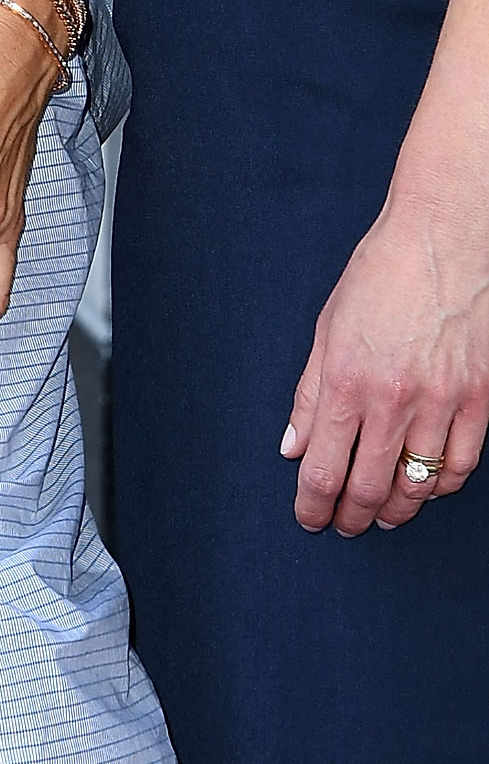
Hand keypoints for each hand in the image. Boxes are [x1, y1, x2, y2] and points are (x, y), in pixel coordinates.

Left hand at [282, 199, 488, 534]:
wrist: (442, 240)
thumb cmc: (382, 274)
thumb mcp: (327, 330)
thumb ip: (310, 395)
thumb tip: (293, 446)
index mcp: (346, 380)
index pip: (323, 468)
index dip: (313, 505)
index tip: (309, 517)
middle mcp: (393, 399)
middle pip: (368, 487)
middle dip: (351, 516)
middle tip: (343, 524)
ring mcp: (441, 402)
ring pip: (417, 485)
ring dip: (396, 509)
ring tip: (382, 513)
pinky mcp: (479, 399)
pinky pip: (460, 465)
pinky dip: (441, 486)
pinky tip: (426, 487)